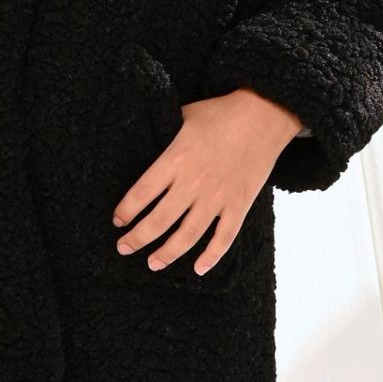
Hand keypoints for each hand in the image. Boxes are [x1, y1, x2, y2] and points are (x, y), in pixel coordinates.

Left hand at [113, 86, 303, 275]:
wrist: (264, 115)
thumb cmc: (221, 112)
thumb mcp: (184, 115)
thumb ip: (163, 133)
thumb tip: (142, 138)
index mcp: (175, 159)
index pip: (141, 194)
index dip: (125, 211)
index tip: (117, 221)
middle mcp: (193, 182)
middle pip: (159, 220)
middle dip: (137, 239)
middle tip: (123, 248)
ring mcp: (218, 197)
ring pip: (187, 235)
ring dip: (167, 253)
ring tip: (152, 264)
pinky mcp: (239, 204)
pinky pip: (224, 237)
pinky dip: (211, 256)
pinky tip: (198, 269)